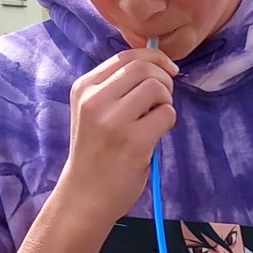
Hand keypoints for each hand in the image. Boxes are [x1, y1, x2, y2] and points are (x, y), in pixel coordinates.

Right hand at [57, 49, 177, 227]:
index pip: (125, 56)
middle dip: (164, 78)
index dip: (154, 58)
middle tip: (164, 99)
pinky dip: (168, 121)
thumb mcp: (92, 112)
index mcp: (84, 88)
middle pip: (144, 67)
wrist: (85, 196)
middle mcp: (95, 100)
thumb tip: (156, 66)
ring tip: (157, 119)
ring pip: (157, 88)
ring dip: (167, 101)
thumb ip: (115, 88)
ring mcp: (113, 121)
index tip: (169, 70)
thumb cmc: (95, 154)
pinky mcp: (133, 142)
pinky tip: (156, 135)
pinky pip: (166, 114)